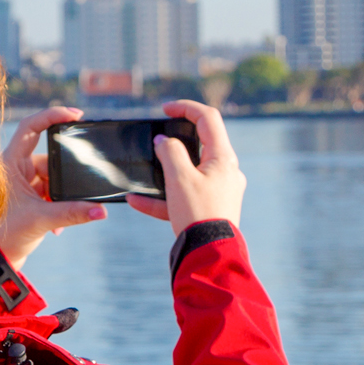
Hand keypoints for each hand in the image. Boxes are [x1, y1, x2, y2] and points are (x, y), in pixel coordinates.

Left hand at [0, 107, 107, 270]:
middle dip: (63, 176)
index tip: (76, 115)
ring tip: (59, 219)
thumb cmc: (5, 237)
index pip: (30, 127)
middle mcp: (13, 169)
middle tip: (71, 191)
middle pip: (48, 157)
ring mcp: (20, 183)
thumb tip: (101, 210)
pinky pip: (49, 192)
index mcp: (8, 164)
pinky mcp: (27, 197)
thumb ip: (73, 213)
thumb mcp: (41, 221)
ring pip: (50, 177)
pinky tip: (57, 228)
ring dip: (60, 196)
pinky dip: (57, 206)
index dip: (52, 115)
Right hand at [126, 100, 245, 234]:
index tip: (165, 109)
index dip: (186, 108)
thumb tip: (164, 141)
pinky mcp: (210, 209)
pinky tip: (137, 202)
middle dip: (174, 142)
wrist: (209, 256)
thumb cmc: (198, 214)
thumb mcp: (179, 178)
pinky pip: (184, 197)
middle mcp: (225, 172)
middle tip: (156, 140)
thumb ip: (170, 152)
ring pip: (189, 173)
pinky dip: (164, 197)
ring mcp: (219, 192)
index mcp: (223, 159)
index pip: (208, 119)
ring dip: (164, 173)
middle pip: (200, 145)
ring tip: (143, 174)